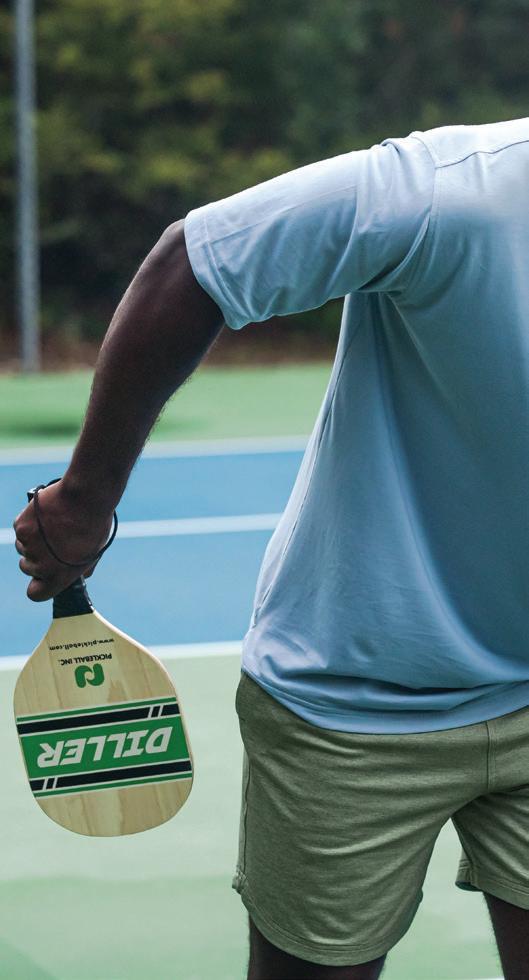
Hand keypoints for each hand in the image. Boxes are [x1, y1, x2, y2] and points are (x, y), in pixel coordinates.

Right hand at [13, 480, 114, 601]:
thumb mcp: (94, 553)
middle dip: (37, 557)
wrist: (85, 497)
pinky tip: (47, 515)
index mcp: (57, 577)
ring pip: (23, 546)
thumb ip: (82, 568)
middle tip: (53, 542)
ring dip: (33, 539)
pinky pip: (21, 529)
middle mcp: (39, 565)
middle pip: (27, 567)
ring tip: (53, 525)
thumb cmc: (94, 525)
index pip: (35, 593)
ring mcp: (27, 545)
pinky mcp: (21, 526)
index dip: (37, 584)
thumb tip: (82, 576)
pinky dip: (30, 523)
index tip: (42, 576)